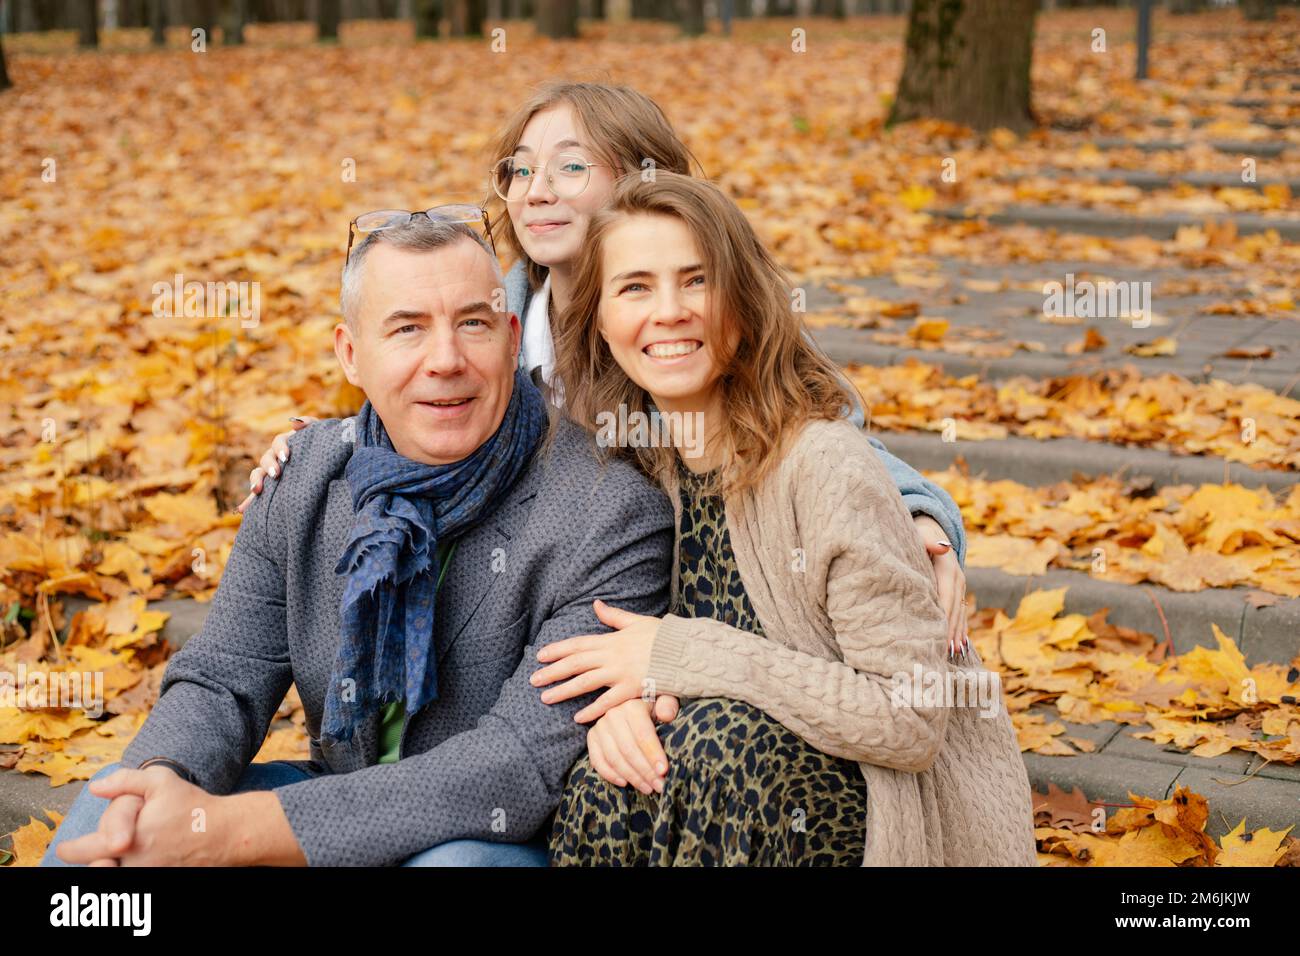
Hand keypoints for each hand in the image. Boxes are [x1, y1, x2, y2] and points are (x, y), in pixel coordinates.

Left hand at [56, 766, 226, 865]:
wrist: (225, 833)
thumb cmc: (193, 806)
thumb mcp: (161, 781)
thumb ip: (125, 781)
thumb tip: (95, 788)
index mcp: (126, 841)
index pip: (82, 852)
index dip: (69, 849)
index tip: (64, 847)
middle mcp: (133, 864)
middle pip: (94, 870)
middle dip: (88, 861)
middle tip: (90, 854)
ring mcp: (147, 875)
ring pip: (114, 876)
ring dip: (110, 866)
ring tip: (109, 857)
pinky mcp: (160, 880)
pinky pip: (135, 879)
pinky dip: (129, 868)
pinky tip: (134, 859)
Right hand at [236, 416, 315, 512]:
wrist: (330, 462)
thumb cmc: (324, 445)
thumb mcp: (320, 432)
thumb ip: (309, 423)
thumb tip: (295, 423)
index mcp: (287, 443)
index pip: (279, 442)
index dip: (280, 448)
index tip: (286, 457)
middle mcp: (277, 457)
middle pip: (266, 458)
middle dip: (269, 466)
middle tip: (276, 474)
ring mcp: (273, 473)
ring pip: (259, 475)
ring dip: (256, 481)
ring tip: (257, 490)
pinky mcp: (273, 489)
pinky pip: (259, 496)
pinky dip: (249, 502)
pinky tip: (243, 510)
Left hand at [531, 600, 659, 722]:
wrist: (686, 650)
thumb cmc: (663, 637)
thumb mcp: (636, 622)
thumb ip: (614, 617)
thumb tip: (596, 604)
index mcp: (612, 639)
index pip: (578, 644)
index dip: (557, 650)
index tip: (540, 656)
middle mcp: (612, 656)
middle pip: (576, 663)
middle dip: (553, 672)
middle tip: (533, 680)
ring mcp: (621, 673)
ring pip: (586, 682)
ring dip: (564, 690)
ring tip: (545, 698)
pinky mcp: (633, 689)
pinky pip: (608, 702)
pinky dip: (592, 710)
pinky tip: (577, 718)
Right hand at [586, 698, 669, 794]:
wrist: (632, 703)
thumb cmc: (653, 706)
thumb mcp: (664, 700)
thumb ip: (668, 705)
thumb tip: (666, 715)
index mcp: (632, 705)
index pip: (642, 734)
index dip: (653, 754)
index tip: (664, 771)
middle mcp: (612, 714)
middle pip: (628, 750)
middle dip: (645, 771)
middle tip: (659, 785)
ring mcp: (600, 726)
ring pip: (614, 758)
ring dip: (631, 776)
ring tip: (647, 787)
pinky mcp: (592, 737)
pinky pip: (597, 761)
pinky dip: (610, 775)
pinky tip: (625, 783)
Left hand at [913, 514, 969, 658]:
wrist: (931, 528)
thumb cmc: (918, 534)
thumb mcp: (922, 535)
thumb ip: (930, 541)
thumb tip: (944, 546)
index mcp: (947, 567)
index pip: (946, 595)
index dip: (944, 615)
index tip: (939, 633)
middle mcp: (957, 577)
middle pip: (954, 607)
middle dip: (950, 629)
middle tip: (944, 651)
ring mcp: (959, 585)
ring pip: (959, 611)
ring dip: (956, 632)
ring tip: (951, 653)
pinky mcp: (957, 590)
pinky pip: (961, 611)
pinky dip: (960, 628)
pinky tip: (958, 645)